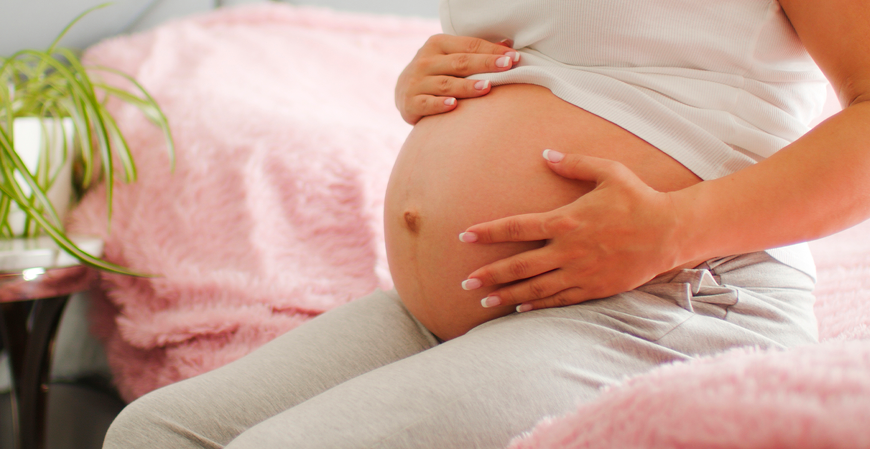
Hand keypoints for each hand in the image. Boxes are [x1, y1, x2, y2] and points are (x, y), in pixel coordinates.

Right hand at [395, 34, 518, 124]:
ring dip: (467, 86)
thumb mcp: (450, 58)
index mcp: (437, 44)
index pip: (468, 45)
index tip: (513, 57)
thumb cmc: (436, 73)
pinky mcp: (409, 103)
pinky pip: (427, 104)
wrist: (404, 94)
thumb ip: (475, 53)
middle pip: (459, 62)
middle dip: (485, 64)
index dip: (491, 50)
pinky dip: (440, 104)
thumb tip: (508, 45)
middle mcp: (424, 61)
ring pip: (446, 84)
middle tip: (507, 66)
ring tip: (487, 87)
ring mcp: (416, 82)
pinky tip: (454, 105)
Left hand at [459, 150, 685, 311]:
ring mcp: (581, 272)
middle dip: (490, 274)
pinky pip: (560, 299)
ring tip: (484, 301)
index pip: (517, 227)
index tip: (465, 236)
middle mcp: (568, 250)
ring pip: (536, 288)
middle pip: (519, 265)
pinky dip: (538, 305)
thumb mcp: (609, 172)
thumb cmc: (638, 198)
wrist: (671, 232)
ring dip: (508, 295)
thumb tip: (546, 153)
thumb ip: (574, 163)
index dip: (489, 232)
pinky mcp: (595, 288)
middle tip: (465, 283)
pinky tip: (520, 309)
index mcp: (566, 220)